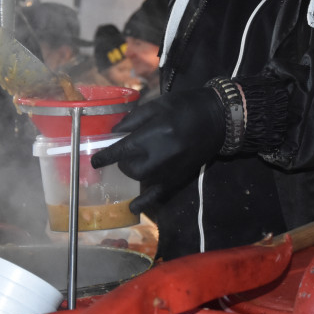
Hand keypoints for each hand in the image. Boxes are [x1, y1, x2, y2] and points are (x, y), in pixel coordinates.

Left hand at [90, 87, 225, 214]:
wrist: (218, 117)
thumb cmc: (185, 106)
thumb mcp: (157, 104)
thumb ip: (133, 120)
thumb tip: (113, 134)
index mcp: (156, 133)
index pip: (122, 150)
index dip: (106, 156)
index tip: (95, 160)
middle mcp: (162, 155)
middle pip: (131, 167)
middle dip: (123, 162)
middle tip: (125, 153)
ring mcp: (172, 169)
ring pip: (143, 179)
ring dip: (133, 171)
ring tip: (133, 163)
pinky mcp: (180, 176)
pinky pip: (160, 193)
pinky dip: (146, 200)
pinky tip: (134, 208)